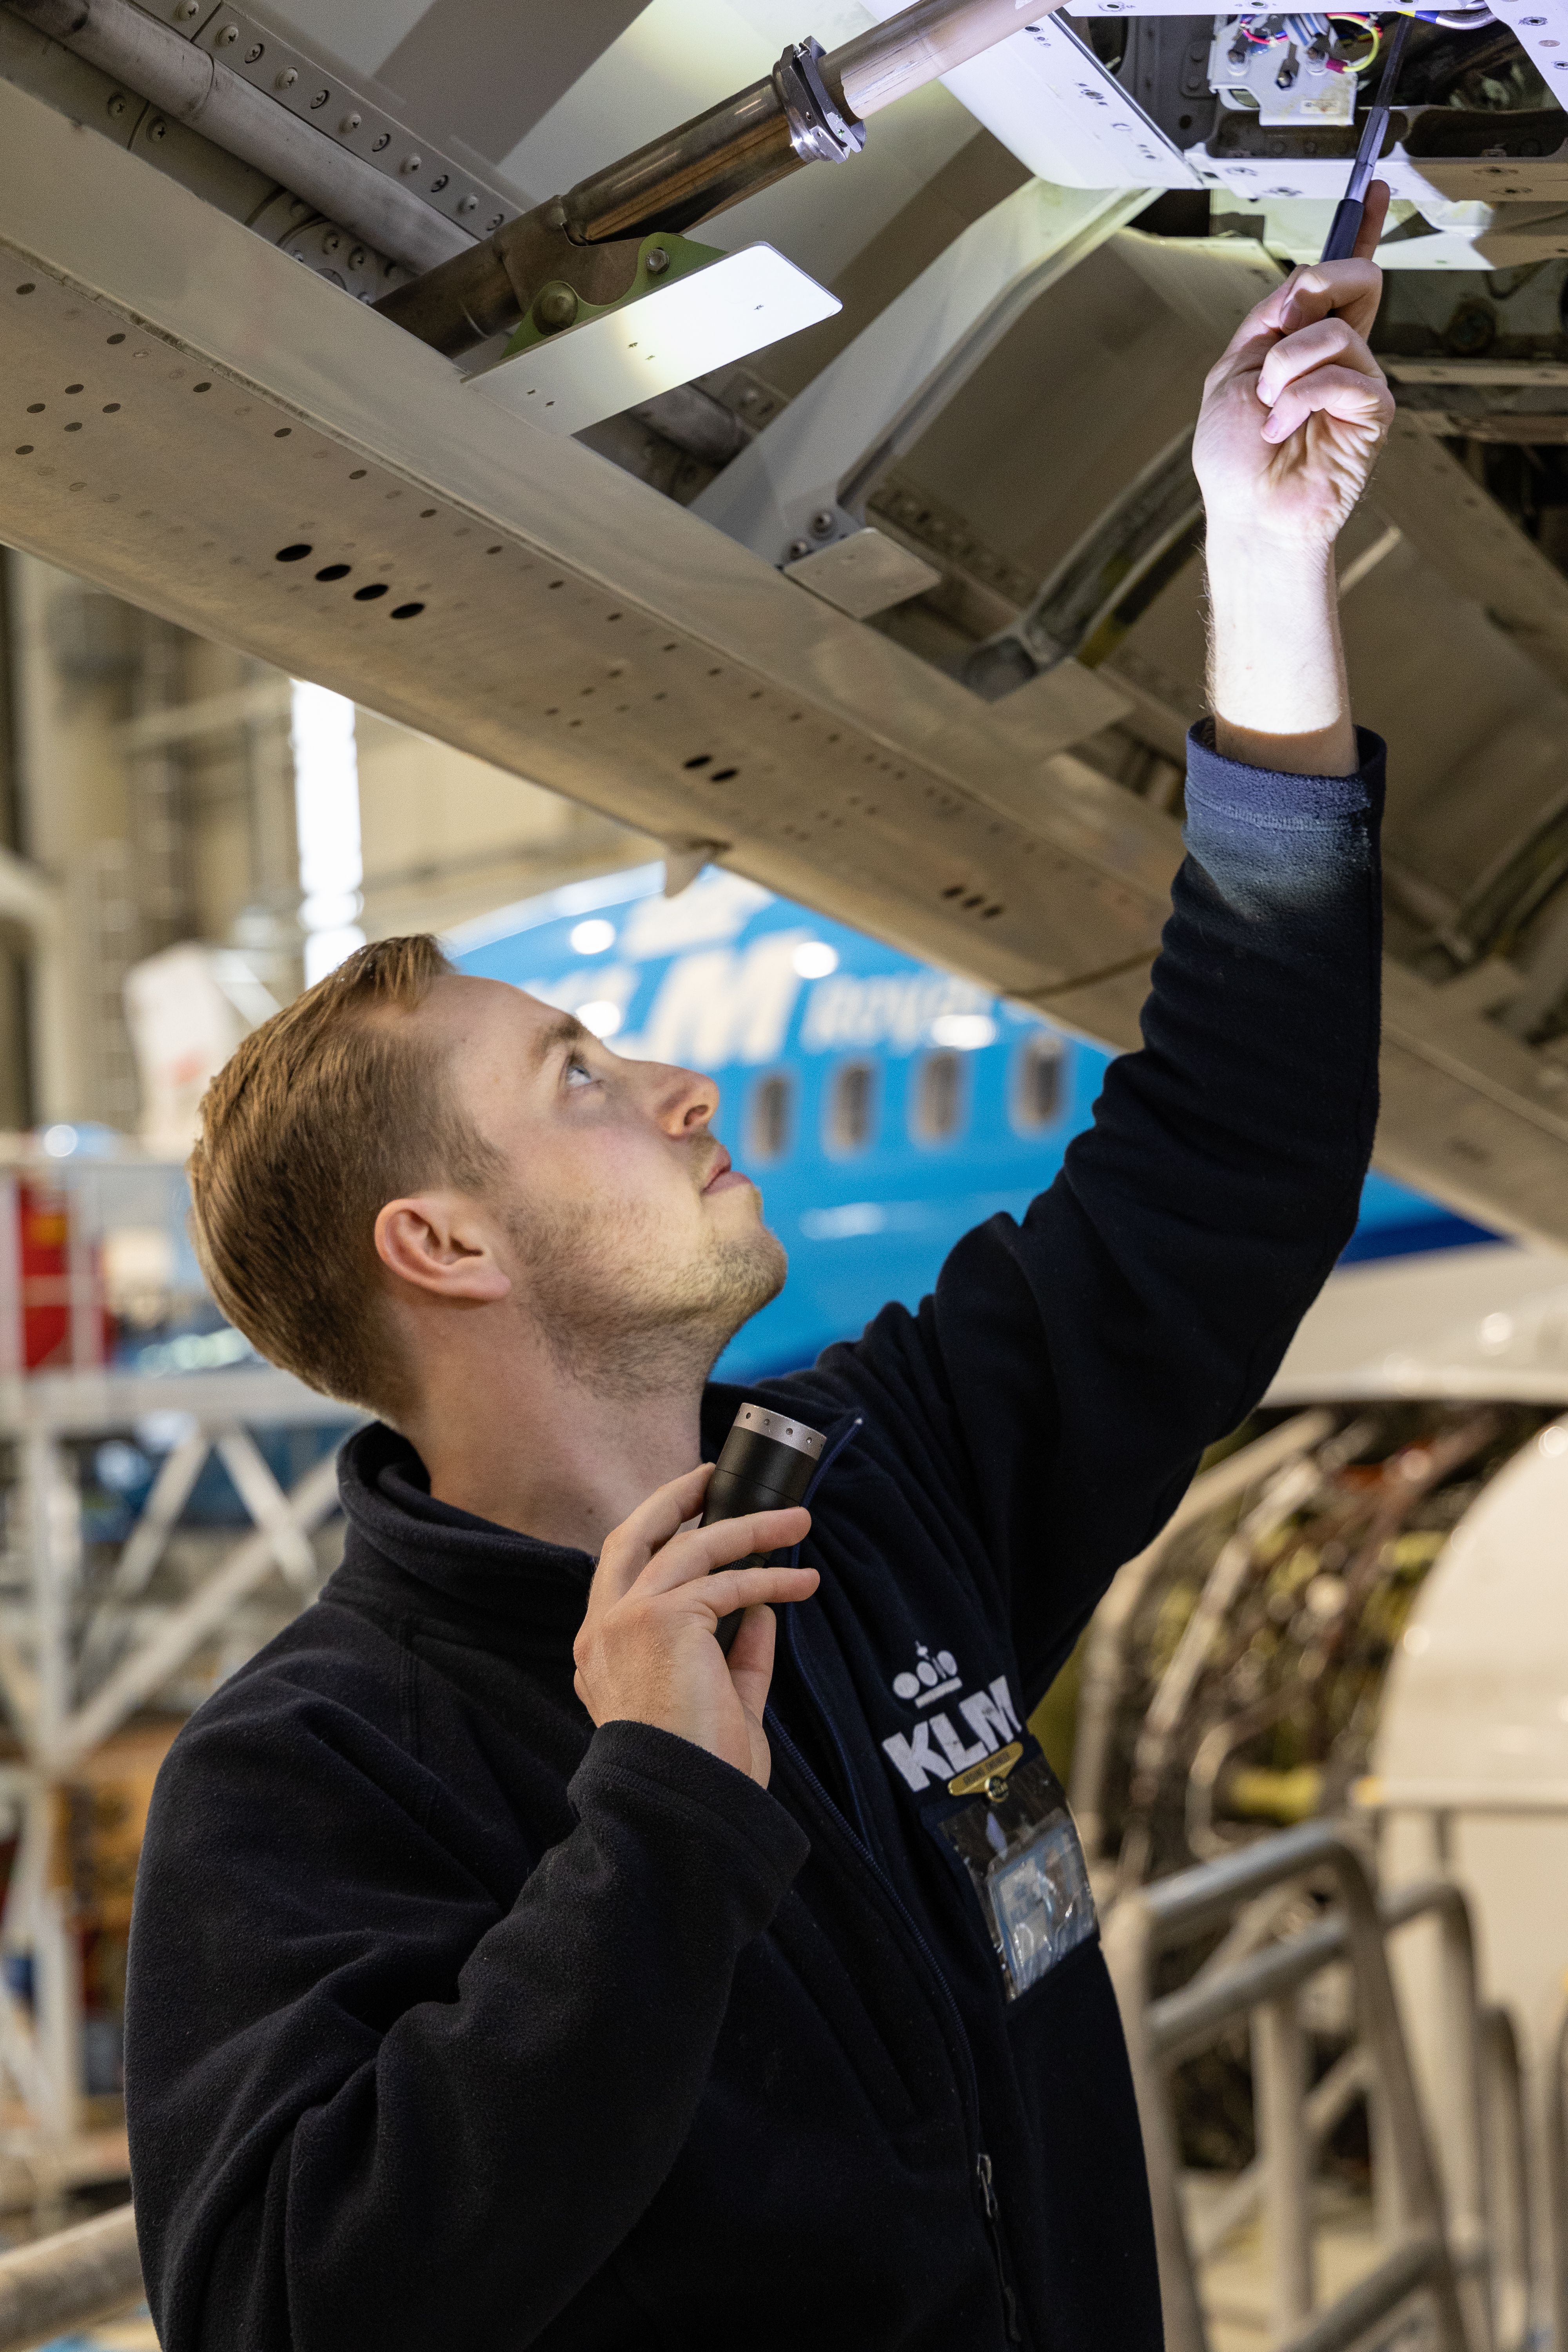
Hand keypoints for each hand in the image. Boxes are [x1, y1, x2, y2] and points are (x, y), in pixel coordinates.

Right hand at [573, 1463, 816, 1787]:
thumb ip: (735, 1654)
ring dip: (750, 1529)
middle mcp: (601, 1630)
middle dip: (674, 1499)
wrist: (682, 1807)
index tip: (699, 1520)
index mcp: (603, 1654)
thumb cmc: (698, 1770)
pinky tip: (803, 1584)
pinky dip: (769, 1580)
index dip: (662, 1540)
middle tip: (715, 1475)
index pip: (625, 1577)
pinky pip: (726, 1584)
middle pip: (632, 1536)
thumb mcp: (720, 1704)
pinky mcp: (659, 1618)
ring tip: (798, 1522)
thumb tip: (760, 1611)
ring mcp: (624, 1620)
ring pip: (689, 1548)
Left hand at [1193, 183, 1393, 556]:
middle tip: (1278, 335)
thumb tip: (1305, 282)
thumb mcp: (1231, 372)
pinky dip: (1299, 398)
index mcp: (1302, 342)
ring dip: (1286, 367)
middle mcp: (1339, 355)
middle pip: (1353, 279)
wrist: (1249, 515)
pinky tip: (1282, 429)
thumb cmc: (1235, 459)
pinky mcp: (1373, 412)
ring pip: (1336, 329)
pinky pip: (1342, 373)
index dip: (1359, 233)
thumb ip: (1268, 322)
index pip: (1341, 278)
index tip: (1373, 189)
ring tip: (1268, 410)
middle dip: (1311, 294)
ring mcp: (1359, 381)